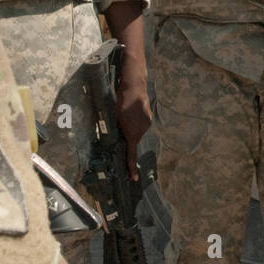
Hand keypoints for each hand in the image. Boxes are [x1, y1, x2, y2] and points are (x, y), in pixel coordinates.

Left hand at [115, 54, 151, 180]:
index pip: (131, 154)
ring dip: (130, 128)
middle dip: (127, 139)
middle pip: (133, 140)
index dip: (132, 167)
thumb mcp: (115, 117)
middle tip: (119, 127)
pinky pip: (140, 124)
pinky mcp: (148, 117)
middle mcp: (141, 130)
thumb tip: (117, 139)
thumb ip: (117, 130)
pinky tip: (130, 112)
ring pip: (136, 131)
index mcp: (132, 133)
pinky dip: (135, 122)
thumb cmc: (121, 101)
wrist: (134, 86)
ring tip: (124, 116)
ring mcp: (146, 123)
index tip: (134, 178)